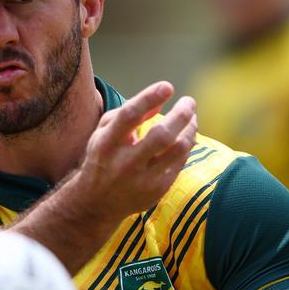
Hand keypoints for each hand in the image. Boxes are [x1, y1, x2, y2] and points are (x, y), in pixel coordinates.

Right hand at [72, 81, 196, 222]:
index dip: (149, 98)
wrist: (96, 203)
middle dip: (181, 115)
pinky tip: (186, 137)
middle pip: (161, 135)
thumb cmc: (102, 158)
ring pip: (177, 150)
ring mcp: (142, 179)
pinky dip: (186, 146)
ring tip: (192, 118)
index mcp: (107, 144)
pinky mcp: (157, 190)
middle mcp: (124, 163)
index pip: (129, 116)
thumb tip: (159, 99)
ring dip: (190, 129)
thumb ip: (128, 113)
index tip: (167, 86)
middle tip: (189, 102)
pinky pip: (180, 163)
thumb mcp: (104, 133)